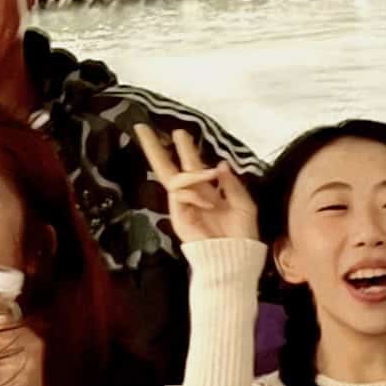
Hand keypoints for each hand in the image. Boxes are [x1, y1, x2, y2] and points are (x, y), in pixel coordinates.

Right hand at [134, 124, 260, 243]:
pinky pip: (179, 194)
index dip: (185, 148)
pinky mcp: (178, 217)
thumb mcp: (244, 204)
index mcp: (207, 190)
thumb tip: (221, 163)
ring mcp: (182, 205)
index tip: (179, 132)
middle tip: (142, 127)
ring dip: (192, 172)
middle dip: (154, 148)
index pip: (191, 164)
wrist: (235, 258)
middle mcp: (191, 195)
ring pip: (172, 178)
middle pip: (167, 167)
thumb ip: (232, 184)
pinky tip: (210, 202)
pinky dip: (194, 193)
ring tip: (210, 174)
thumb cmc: (242, 234)